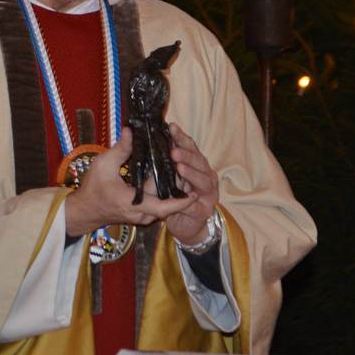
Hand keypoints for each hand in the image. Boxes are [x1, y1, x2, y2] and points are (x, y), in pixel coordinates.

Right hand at [65, 128, 196, 236]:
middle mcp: (140, 213)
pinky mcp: (138, 215)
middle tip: (186, 171)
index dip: (180, 202)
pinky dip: (160, 195)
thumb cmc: (92, 188)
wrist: (84, 210)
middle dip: (177, 189)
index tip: (194, 194)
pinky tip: (162, 179)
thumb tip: (131, 131)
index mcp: (132, 202)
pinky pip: (155, 206)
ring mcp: (140, 216)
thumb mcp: (103, 165)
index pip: (163, 207)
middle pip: (166, 203)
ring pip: (161, 205)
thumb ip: (120, 149)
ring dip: (169, 192)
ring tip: (177, 173)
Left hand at [163, 123, 218, 244]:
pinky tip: (188, 196)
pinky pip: (197, 205)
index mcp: (196, 165)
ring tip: (179, 167)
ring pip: (203, 181)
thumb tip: (147, 141)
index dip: (181, 138)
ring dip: (192, 173)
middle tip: (174, 150)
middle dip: (187, 155)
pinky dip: (191, 201)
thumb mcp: (165, 178)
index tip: (172, 127)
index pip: (190, 147)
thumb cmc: (173, 199)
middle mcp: (205, 176)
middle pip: (199, 161)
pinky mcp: (204, 211)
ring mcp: (208, 194)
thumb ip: (161, 162)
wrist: (183, 226)